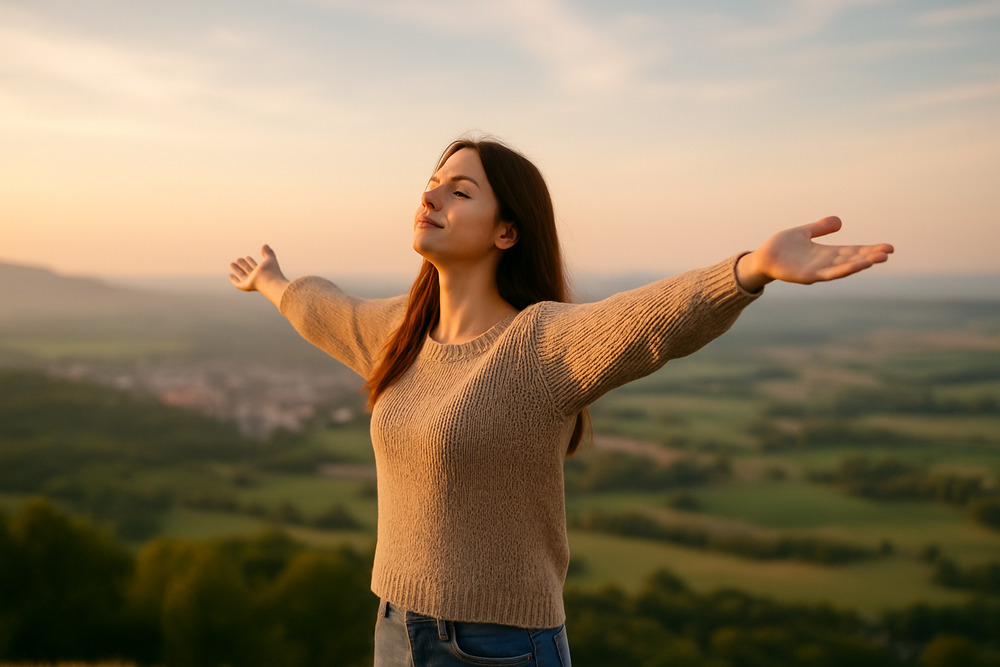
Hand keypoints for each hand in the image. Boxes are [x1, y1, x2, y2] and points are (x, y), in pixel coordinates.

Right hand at [228, 244, 290, 306]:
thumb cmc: (271, 271)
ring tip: (232, 263)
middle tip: (238, 259)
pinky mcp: (245, 286)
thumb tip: (265, 245)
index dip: (250, 262)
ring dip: (236, 269)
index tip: (247, 256)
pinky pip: (238, 283)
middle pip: (247, 270)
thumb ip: (268, 253)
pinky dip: (233, 280)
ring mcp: (250, 282)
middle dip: (243, 265)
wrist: (269, 281)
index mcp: (262, 272)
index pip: (255, 266)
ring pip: (242, 275)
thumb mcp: (270, 259)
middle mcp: (256, 277)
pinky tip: (230, 275)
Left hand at [736, 217, 893, 291]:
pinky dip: (842, 270)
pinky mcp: (807, 276)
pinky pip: (828, 274)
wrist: (762, 257)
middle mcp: (824, 263)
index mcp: (826, 253)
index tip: (888, 248)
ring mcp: (817, 271)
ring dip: (860, 264)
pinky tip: (855, 266)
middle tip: (889, 252)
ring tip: (878, 259)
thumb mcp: (804, 232)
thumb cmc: (781, 247)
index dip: (869, 250)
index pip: (853, 251)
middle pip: (852, 259)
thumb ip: (820, 228)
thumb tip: (839, 221)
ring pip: (843, 268)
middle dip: (870, 256)